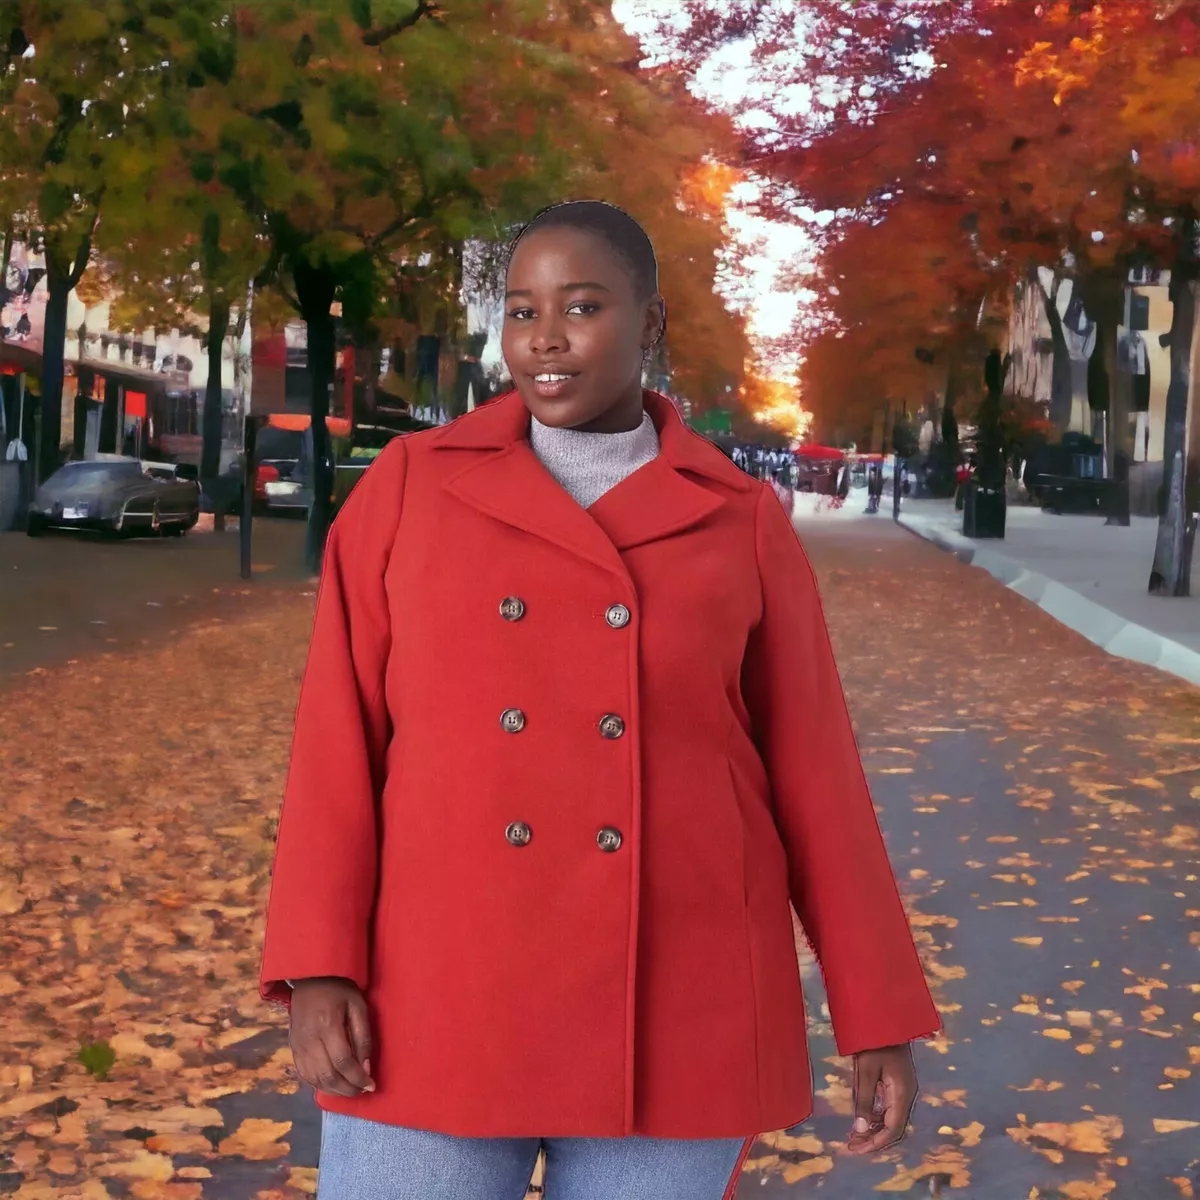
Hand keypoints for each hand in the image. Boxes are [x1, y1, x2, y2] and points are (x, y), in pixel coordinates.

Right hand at [289, 977, 374, 1097]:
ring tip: (351, 1090)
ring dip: (335, 1090)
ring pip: (315, 1079)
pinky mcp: (293, 1048)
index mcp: (328, 1025)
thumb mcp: (358, 1006)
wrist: (310, 978)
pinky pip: (304, 1075)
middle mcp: (310, 1039)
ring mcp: (298, 1046)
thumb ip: (363, 1037)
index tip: (372, 1085)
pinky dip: (319, 1084)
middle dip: (348, 1089)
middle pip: (328, 1075)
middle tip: (363, 1091)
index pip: (343, 1062)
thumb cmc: (339, 989)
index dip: (358, 1078)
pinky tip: (333, 1085)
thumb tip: (366, 1067)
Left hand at [844, 1043, 917, 1155]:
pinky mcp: (898, 1085)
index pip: (893, 1129)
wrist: (887, 1020)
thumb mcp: (866, 1070)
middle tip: (851, 1146)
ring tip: (853, 1136)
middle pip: (893, 1128)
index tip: (857, 1149)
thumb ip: (863, 1100)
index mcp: (902, 1094)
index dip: (875, 1143)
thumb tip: (860, 1130)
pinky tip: (862, 1120)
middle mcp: (907, 1096)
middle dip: (873, 1140)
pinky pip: (889, 1108)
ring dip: (874, 1130)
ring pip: (891, 1120)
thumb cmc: (874, 1042)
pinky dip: (876, 1117)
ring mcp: (904, 1090)